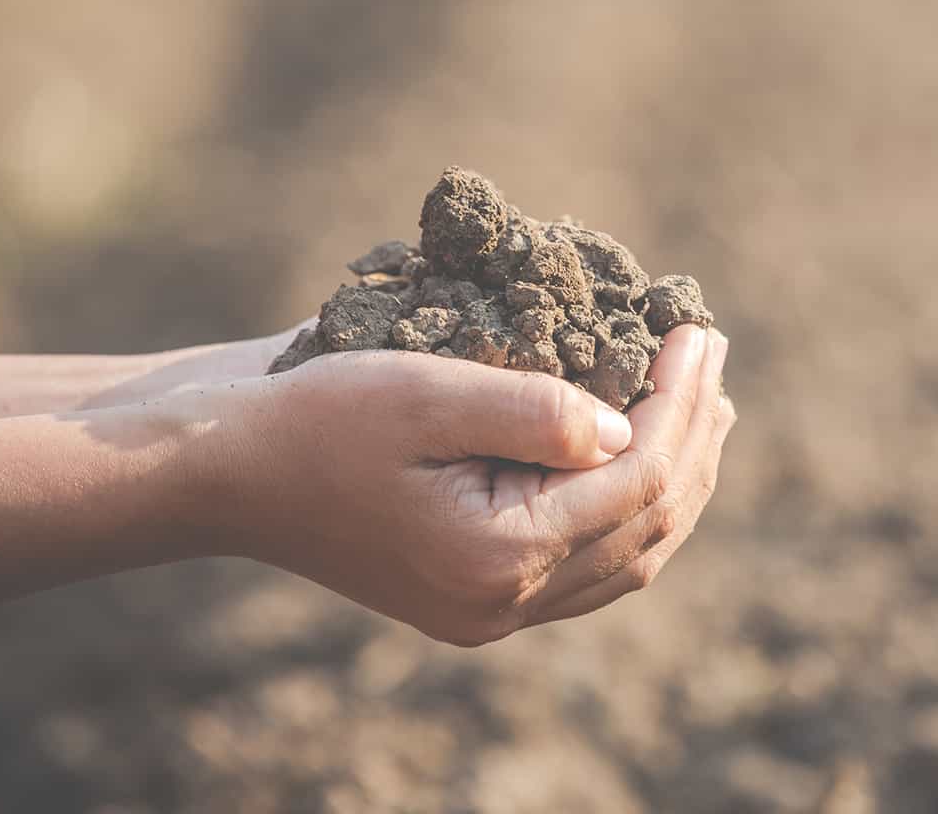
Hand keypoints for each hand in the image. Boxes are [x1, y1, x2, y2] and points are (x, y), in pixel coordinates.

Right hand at [221, 324, 733, 645]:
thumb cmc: (314, 419)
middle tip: (713, 356)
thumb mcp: (426, 391)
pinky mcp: (475, 593)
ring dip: (677, 477)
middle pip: (646, 524)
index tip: (699, 330)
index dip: (681, 402)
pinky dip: (631, 508)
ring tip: (705, 404)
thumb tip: (626, 427)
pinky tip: (644, 454)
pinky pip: (588, 564)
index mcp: (496, 560)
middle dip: (694, 436)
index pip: (636, 480)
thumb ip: (535, 412)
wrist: (224, 471)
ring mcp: (490, 609)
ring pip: (627, 554)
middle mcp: (502, 603)